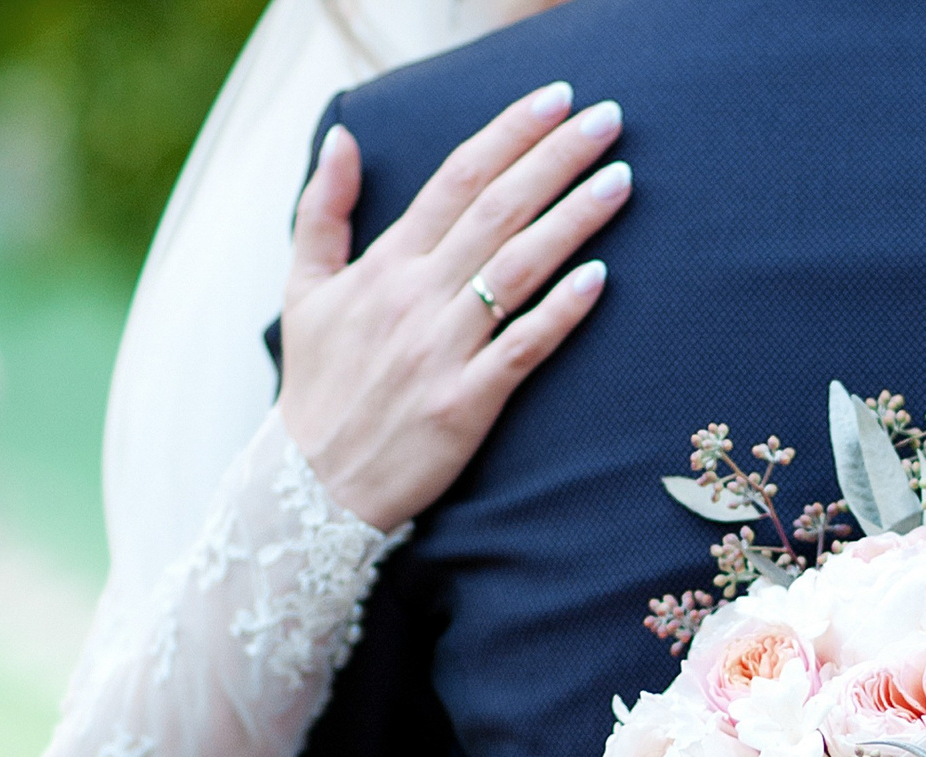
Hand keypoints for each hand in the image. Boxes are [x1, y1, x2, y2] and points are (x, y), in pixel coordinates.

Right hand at [278, 81, 630, 529]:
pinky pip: (521, 348)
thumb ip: (322, 210)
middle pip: (497, 210)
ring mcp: (441, 350)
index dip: (509, 134)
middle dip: (556, 159)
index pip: (456, 179)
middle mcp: (415, 297)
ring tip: (621, 180)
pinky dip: (560, 312)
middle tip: (608, 118)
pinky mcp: (465, 403)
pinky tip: (601, 278)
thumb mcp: (303, 291)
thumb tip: (342, 136)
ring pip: (517, 269)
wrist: (310, 486)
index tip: (555, 100)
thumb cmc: (318, 387)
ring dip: (573, 221)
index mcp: (384, 265)